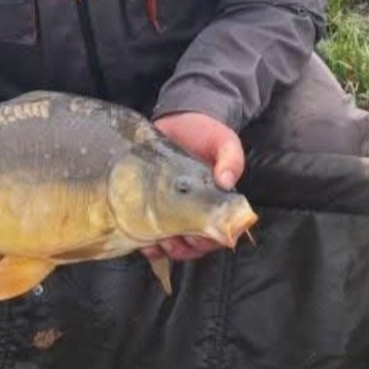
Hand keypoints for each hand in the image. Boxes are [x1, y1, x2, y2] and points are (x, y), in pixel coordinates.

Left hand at [146, 110, 246, 262]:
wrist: (179, 119)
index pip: (218, 233)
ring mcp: (173, 209)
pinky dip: (145, 241)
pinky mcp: (151, 204)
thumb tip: (227, 181)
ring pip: (172, 242)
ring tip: (151, 243)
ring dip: (163, 249)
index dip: (208, 241)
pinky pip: (149, 230)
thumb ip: (230, 160)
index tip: (195, 237)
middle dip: (183, 249)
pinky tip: (137, 239)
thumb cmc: (207, 133)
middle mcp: (197, 210)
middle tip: (170, 241)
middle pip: (194, 245)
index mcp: (217, 203)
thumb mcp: (224, 142)